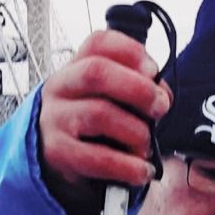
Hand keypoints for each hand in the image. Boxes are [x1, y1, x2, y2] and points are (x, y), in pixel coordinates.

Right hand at [38, 30, 171, 214]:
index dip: (131, 52)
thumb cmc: (88, 125)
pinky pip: (98, 158)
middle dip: (138, 89)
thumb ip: (135, 90)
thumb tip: (162, 97)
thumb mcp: (106, 99)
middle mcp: (60, 88)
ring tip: (146, 145)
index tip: (154, 71)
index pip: (99, 43)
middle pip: (97, 72)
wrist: (52, 158)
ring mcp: (55, 119)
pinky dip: (128, 166)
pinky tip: (142, 171)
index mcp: (75, 66)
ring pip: (99, 114)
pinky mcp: (59, 152)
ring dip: (135, 131)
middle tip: (160, 107)